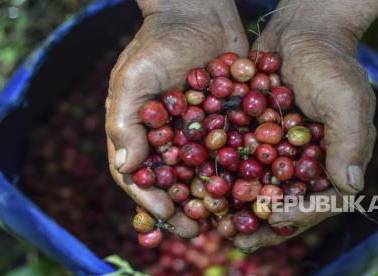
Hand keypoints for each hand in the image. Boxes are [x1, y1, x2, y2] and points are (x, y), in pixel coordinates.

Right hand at [106, 0, 247, 237]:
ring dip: (214, 195)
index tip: (170, 215)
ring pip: (205, 172)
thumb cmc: (158, 43)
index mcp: (141, 133)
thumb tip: (125, 168)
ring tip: (226, 217)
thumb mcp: (134, 79)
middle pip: (175, 182)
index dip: (152, 200)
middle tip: (200, 229)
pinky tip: (252, 185)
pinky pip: (232, 149)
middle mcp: (170, 138)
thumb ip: (125, 122)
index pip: (140, 176)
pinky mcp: (227, 119)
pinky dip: (240, 169)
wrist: (198, 12)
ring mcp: (199, 131)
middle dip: (185, 206)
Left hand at [234, 0, 377, 251]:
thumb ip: (349, 141)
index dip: (301, 214)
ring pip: (265, 188)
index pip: (326, 200)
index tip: (273, 216)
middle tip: (239, 239)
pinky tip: (207, 189)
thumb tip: (351, 187)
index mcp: (339, 158)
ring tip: (219, 223)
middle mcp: (312, 160)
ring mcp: (285, 150)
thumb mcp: (344, 96)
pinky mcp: (263, 137)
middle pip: (291, 202)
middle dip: (266, 222)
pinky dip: (230, 178)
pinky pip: (247, 164)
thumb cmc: (328, 60)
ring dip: (244, 208)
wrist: (301, 29)